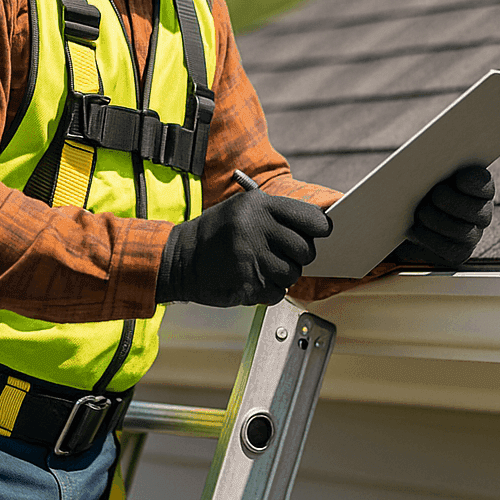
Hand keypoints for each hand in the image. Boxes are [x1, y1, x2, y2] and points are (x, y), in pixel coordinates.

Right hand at [158, 189, 330, 306]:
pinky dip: (269, 291)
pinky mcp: (246, 284)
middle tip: (283, 254)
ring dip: (283, 275)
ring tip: (262, 266)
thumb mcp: (244, 209)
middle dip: (299, 256)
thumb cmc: (217, 233)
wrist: (179, 259)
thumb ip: (279, 214)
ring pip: (293, 274)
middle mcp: (256, 229)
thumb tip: (319, 226)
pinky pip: (278, 293)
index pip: (311, 219)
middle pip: (305, 250)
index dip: (320, 229)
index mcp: (259, 206)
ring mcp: (251, 258)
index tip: (319, 234)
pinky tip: (252, 278)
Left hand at [393, 165, 493, 268]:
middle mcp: (482, 213)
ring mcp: (473, 235)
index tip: (458, 178)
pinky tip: (417, 228)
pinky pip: (450, 250)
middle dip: (452, 202)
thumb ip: (435, 168)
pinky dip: (430, 238)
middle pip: (476, 210)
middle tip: (435, 195)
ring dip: (437, 220)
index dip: (474, 183)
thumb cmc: (423, 188)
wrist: (408, 216)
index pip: (485, 185)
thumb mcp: (430, 174)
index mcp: (481, 189)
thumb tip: (424, 160)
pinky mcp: (459, 252)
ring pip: (462, 231)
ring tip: (421, 212)